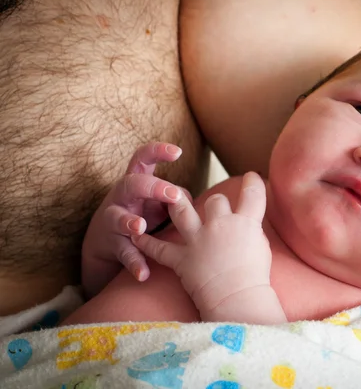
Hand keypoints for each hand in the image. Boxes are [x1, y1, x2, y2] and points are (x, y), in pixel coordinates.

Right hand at [82, 142, 191, 296]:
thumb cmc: (141, 212)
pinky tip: (144, 273)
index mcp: (135, 182)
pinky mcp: (112, 244)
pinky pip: (123, 253)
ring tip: (140, 227)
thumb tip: (190, 200)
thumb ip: (174, 196)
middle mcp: (121, 197)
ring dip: (129, 222)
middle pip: (131, 184)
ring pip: (118, 217)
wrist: (105, 241)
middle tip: (173, 195)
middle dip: (152, 187)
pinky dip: (134, 263)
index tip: (178, 152)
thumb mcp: (156, 201)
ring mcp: (113, 220)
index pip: (142, 159)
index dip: (157, 152)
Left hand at [132, 172, 271, 315]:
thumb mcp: (262, 248)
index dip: (253, 182)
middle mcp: (220, 225)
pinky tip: (137, 237)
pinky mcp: (181, 258)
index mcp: (245, 222)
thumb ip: (253, 231)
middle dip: (216, 202)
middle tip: (217, 208)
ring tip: (170, 198)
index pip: (253, 193)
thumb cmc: (256, 278)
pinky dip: (146, 243)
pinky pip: (159, 248)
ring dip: (176, 203)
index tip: (252, 177)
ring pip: (182, 211)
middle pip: (215, 200)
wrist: (237, 299)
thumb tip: (248, 225)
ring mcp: (198, 240)